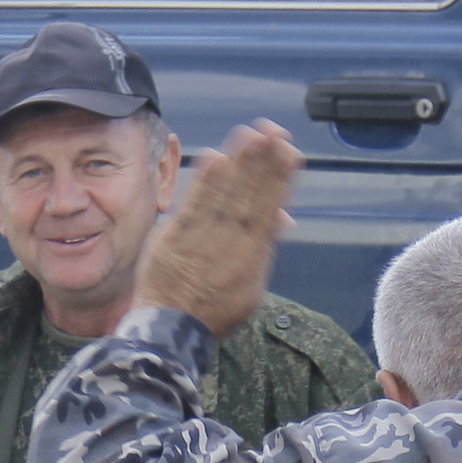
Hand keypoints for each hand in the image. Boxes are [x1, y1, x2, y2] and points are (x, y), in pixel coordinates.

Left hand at [132, 121, 300, 337]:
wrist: (172, 330)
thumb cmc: (213, 306)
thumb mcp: (251, 284)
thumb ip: (264, 246)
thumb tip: (284, 216)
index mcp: (253, 258)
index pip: (270, 209)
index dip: (280, 179)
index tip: (289, 151)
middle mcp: (231, 248)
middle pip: (250, 198)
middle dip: (263, 163)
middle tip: (274, 131)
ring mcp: (202, 244)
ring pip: (225, 198)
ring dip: (239, 163)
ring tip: (251, 133)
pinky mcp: (173, 241)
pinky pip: (192, 207)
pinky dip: (204, 183)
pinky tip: (215, 156)